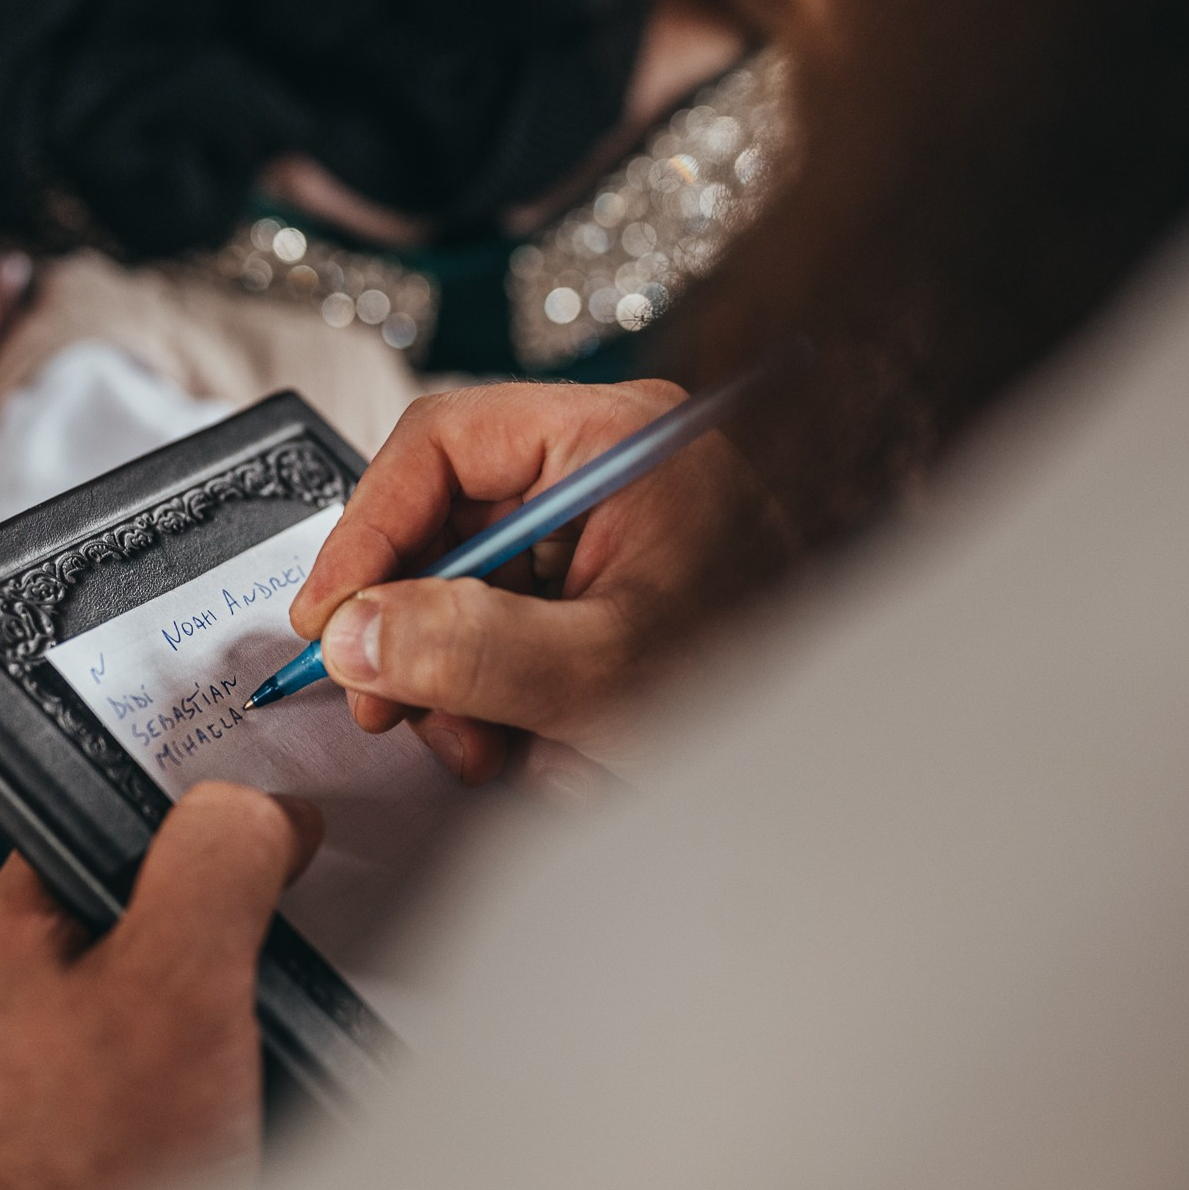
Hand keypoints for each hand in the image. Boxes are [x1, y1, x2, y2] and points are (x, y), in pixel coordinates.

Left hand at [0, 784, 321, 1189]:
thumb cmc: (102, 1151)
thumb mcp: (177, 972)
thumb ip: (215, 860)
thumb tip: (258, 807)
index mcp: (13, 931)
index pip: (106, 811)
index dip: (191, 798)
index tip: (263, 811)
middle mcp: (29, 991)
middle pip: (155, 896)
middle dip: (231, 901)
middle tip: (288, 909)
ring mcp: (66, 1064)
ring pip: (181, 977)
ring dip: (242, 985)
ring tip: (280, 1002)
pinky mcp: (109, 1124)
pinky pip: (189, 1053)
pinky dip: (235, 1052)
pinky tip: (265, 1068)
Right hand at [289, 381, 781, 785]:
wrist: (857, 750)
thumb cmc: (768, 681)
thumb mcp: (600, 671)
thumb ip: (468, 649)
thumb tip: (354, 632)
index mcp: (615, 439)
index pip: (441, 445)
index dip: (365, 531)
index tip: (330, 615)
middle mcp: (607, 468)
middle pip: (447, 520)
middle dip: (410, 626)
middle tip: (385, 701)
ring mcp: (606, 529)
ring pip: (471, 586)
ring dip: (453, 679)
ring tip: (479, 746)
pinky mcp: (607, 588)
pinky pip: (513, 624)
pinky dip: (500, 693)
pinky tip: (528, 745)